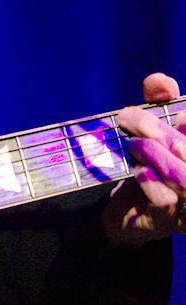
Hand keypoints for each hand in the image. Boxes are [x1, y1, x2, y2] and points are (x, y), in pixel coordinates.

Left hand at [103, 72, 185, 245]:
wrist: (124, 209)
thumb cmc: (147, 162)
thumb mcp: (152, 127)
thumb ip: (158, 99)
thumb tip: (160, 82)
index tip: (170, 102)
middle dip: (160, 130)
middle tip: (129, 117)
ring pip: (185, 178)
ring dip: (157, 155)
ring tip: (134, 145)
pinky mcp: (170, 222)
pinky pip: (167, 201)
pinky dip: (152, 183)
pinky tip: (140, 171)